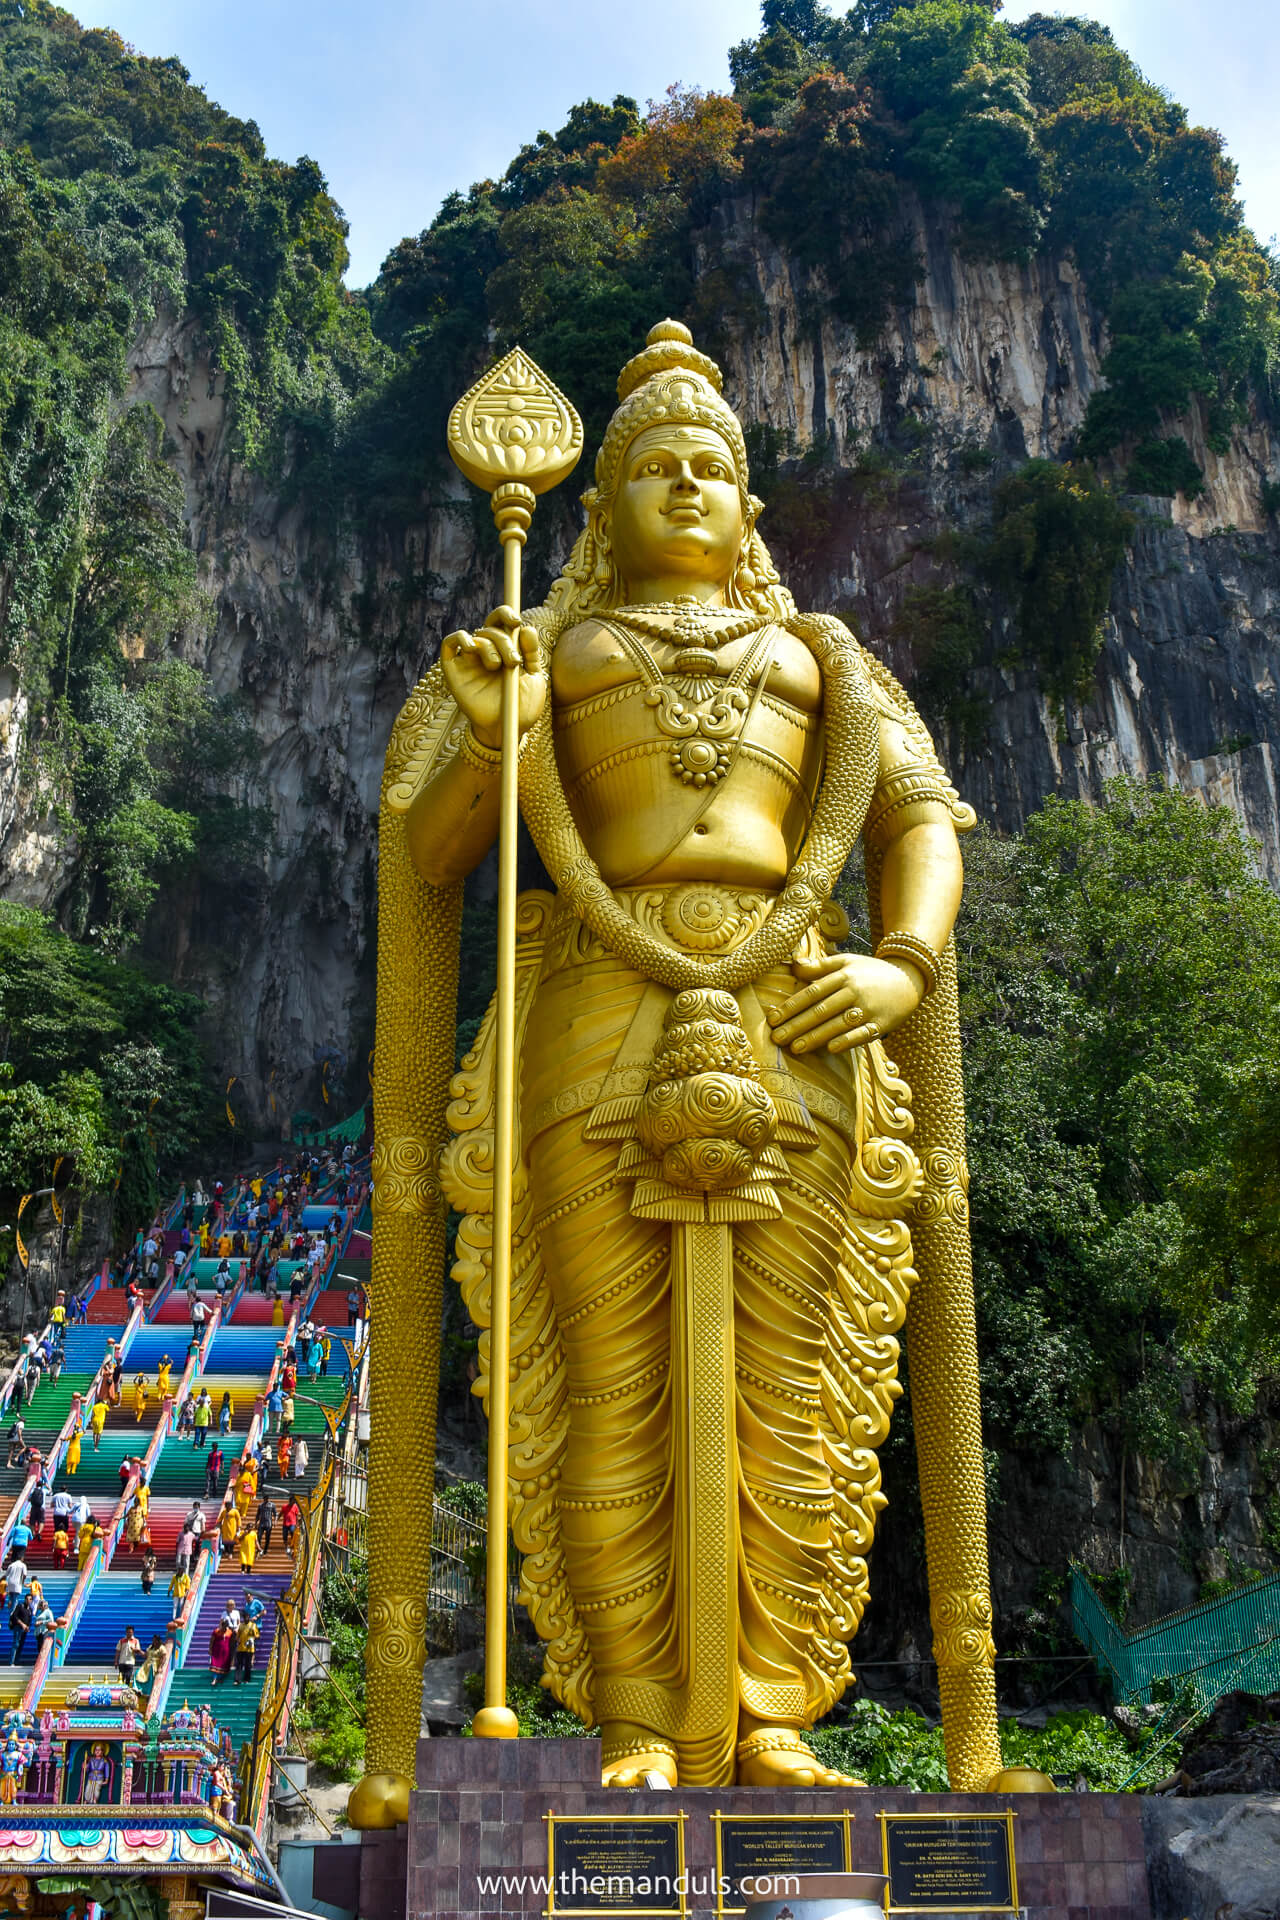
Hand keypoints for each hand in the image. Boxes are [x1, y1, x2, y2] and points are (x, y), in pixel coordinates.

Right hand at [440, 606, 546, 747]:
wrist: (507, 730)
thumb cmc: (522, 707)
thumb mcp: (534, 679)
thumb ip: (532, 653)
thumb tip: (526, 628)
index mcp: (505, 650)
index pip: (501, 622)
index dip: (506, 614)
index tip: (516, 621)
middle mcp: (486, 652)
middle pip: (491, 629)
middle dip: (504, 641)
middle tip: (514, 662)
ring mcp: (469, 660)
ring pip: (476, 636)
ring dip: (489, 647)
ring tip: (498, 666)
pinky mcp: (453, 670)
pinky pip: (449, 644)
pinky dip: (460, 639)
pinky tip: (471, 648)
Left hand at [767, 952, 924, 1054]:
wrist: (909, 979)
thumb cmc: (871, 972)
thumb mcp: (847, 961)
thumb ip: (820, 965)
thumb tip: (793, 966)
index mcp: (844, 976)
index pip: (812, 992)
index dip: (791, 1006)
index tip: (773, 1018)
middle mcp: (855, 991)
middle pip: (821, 1010)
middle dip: (797, 1025)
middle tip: (777, 1038)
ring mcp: (869, 1008)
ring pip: (838, 1024)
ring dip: (816, 1037)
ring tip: (796, 1048)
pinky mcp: (882, 1024)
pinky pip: (863, 1034)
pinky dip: (847, 1041)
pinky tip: (830, 1049)